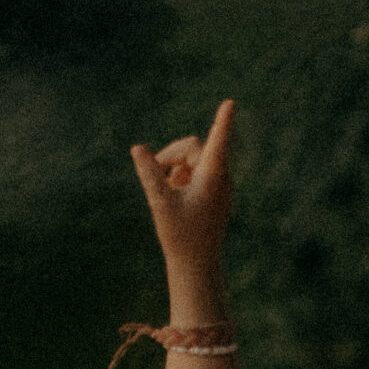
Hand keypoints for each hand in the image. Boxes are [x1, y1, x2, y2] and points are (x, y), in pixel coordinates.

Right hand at [129, 99, 234, 270]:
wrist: (197, 266)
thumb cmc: (180, 236)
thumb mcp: (159, 202)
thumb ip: (149, 173)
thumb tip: (137, 148)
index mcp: (212, 177)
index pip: (217, 140)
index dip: (222, 121)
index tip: (231, 102)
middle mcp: (220, 178)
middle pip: (193, 147)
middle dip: (171, 154)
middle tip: (153, 169)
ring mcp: (219, 186)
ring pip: (194, 159)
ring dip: (175, 167)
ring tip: (166, 190)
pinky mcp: (215, 194)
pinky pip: (197, 172)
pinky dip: (181, 177)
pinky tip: (173, 193)